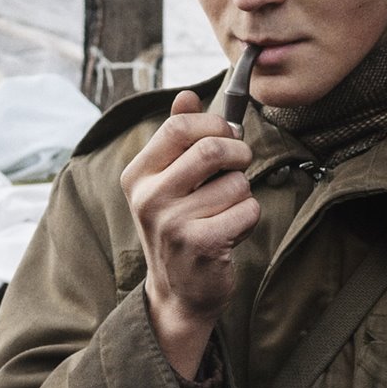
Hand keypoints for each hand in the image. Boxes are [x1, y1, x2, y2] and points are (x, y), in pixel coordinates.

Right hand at [119, 89, 258, 378]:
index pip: (179, 126)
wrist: (178, 291)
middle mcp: (148, 197)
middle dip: (238, 153)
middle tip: (239, 165)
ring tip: (225, 212)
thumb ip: (177, 139)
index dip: (214, 125)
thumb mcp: (167, 182)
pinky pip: (247, 210)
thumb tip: (187, 96)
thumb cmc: (179, 227)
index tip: (225, 136)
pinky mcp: (201, 244)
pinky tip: (230, 233)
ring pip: (236, 182)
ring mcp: (172, 222)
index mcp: (137, 175)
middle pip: (211, 148)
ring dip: (243, 194)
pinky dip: (249, 218)